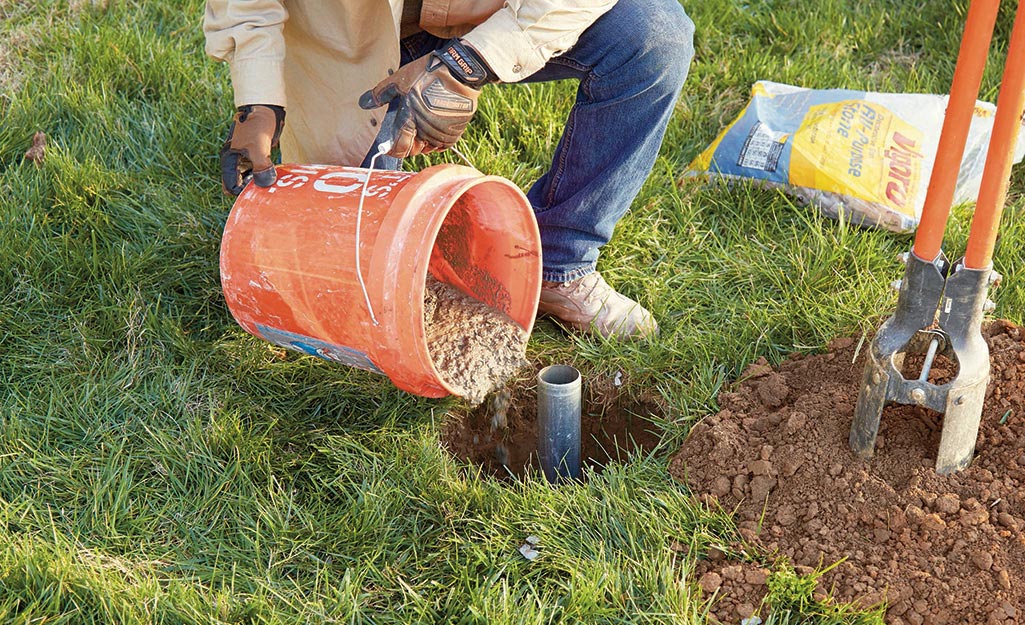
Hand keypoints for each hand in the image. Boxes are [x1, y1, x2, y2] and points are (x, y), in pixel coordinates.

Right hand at [219, 104, 285, 195]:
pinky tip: (276, 175)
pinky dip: (266, 174)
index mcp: (230, 159)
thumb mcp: (258, 147)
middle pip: (240, 184)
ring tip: (273, 184)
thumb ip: (260, 167)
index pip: (230, 186)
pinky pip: (259, 170)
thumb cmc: (257, 125)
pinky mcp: (256, 154)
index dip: (242, 192)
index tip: (258, 192)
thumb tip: (264, 184)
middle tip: (268, 191)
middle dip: (252, 189)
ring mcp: (246, 157)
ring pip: (251, 178)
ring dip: (260, 182)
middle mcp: (236, 160)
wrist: (265, 108)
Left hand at [359, 39, 493, 157]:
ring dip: (423, 142)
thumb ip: (381, 94)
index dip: (392, 150)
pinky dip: (437, 140)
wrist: (459, 70)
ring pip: (429, 147)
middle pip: (414, 149)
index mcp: (410, 119)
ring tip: (421, 128)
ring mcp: (442, 131)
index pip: (399, 147)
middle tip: (406, 134)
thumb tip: (363, 103)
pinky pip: (443, 144)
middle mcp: (426, 129)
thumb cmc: (428, 73)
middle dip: (408, 145)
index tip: (388, 148)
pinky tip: (434, 129)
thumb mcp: (400, 80)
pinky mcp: (456, 130)